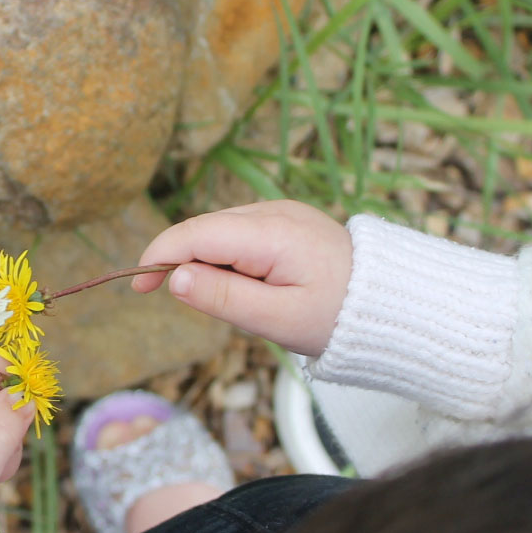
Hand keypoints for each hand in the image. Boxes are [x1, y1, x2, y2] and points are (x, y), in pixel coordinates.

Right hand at [131, 201, 352, 355]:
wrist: (394, 304)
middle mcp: (273, 212)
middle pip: (203, 229)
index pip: (194, 234)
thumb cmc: (339, 318)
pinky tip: (252, 287)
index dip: (158, 256)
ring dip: (208, 263)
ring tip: (242, 302)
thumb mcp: (278, 320)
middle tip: (195, 306)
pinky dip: (229, 259)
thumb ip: (223, 297)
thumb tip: (173, 277)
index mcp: (270, 233)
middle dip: (182, 263)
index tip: (137, 287)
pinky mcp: (286, 222)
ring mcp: (280, 213)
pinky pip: (240, 234)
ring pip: (219, 231)